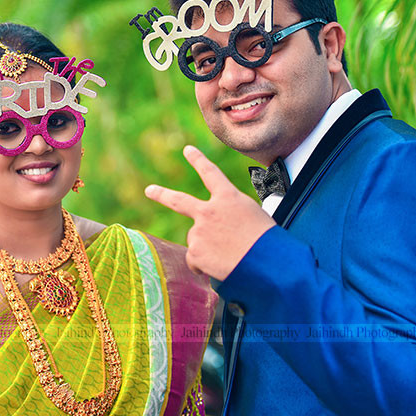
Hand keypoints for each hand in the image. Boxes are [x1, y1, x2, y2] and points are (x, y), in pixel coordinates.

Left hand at [145, 145, 274, 279]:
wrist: (266, 262)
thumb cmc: (266, 240)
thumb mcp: (253, 215)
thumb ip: (230, 215)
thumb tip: (219, 230)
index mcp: (228, 198)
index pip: (210, 173)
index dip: (198, 160)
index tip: (188, 150)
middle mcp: (208, 211)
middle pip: (179, 201)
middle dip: (162, 194)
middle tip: (149, 190)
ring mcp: (199, 232)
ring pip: (196, 239)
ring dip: (208, 248)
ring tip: (228, 255)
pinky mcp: (195, 253)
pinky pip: (195, 260)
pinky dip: (204, 266)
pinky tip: (220, 265)